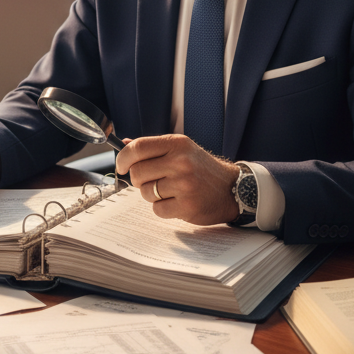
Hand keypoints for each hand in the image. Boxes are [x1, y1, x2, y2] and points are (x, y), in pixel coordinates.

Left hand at [115, 134, 240, 224]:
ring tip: (168, 190)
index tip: (121, 166)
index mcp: (177, 144)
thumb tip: (124, 144)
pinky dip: (162, 208)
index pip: (137, 148)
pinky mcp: (188, 206)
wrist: (233, 188)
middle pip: (137, 173)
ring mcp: (185, 185)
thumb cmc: (201, 168)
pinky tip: (176, 201)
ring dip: (152, 194)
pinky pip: (157, 209)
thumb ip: (153, 147)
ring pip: (146, 192)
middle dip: (138, 179)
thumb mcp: (182, 149)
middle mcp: (181, 162)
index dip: (123, 158)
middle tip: (150, 180)